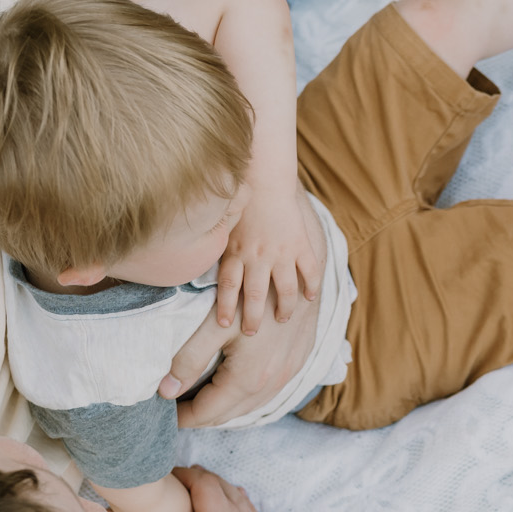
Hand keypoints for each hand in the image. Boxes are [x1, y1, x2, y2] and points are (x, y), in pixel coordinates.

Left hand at [163, 268, 324, 426]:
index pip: (205, 413)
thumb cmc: (252, 295)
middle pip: (226, 416)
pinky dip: (242, 397)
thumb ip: (189, 358)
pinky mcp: (296, 364)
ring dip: (221, 408)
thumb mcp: (215, 325)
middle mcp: (270, 385)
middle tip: (174, 408)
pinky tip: (229, 385)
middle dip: (198, 416)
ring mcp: (287, 376)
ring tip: (196, 399)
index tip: (161, 414)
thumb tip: (166, 390)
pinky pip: (265, 394)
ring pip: (247, 408)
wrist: (298, 275)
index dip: (181, 417)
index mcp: (247, 380)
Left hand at [217, 184, 321, 334]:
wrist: (264, 178)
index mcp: (237, 252)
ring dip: (285, 308)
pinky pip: (309, 271)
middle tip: (251, 332)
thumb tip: (201, 261)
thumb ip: (218, 247)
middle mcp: (258, 256)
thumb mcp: (224, 225)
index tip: (224, 323)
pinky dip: (311, 286)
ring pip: (285, 289)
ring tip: (282, 318)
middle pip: (255, 296)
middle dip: (253, 318)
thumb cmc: (241, 201)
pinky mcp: (300, 244)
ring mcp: (281, 252)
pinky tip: (310, 297)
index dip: (226, 308)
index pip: (229, 288)